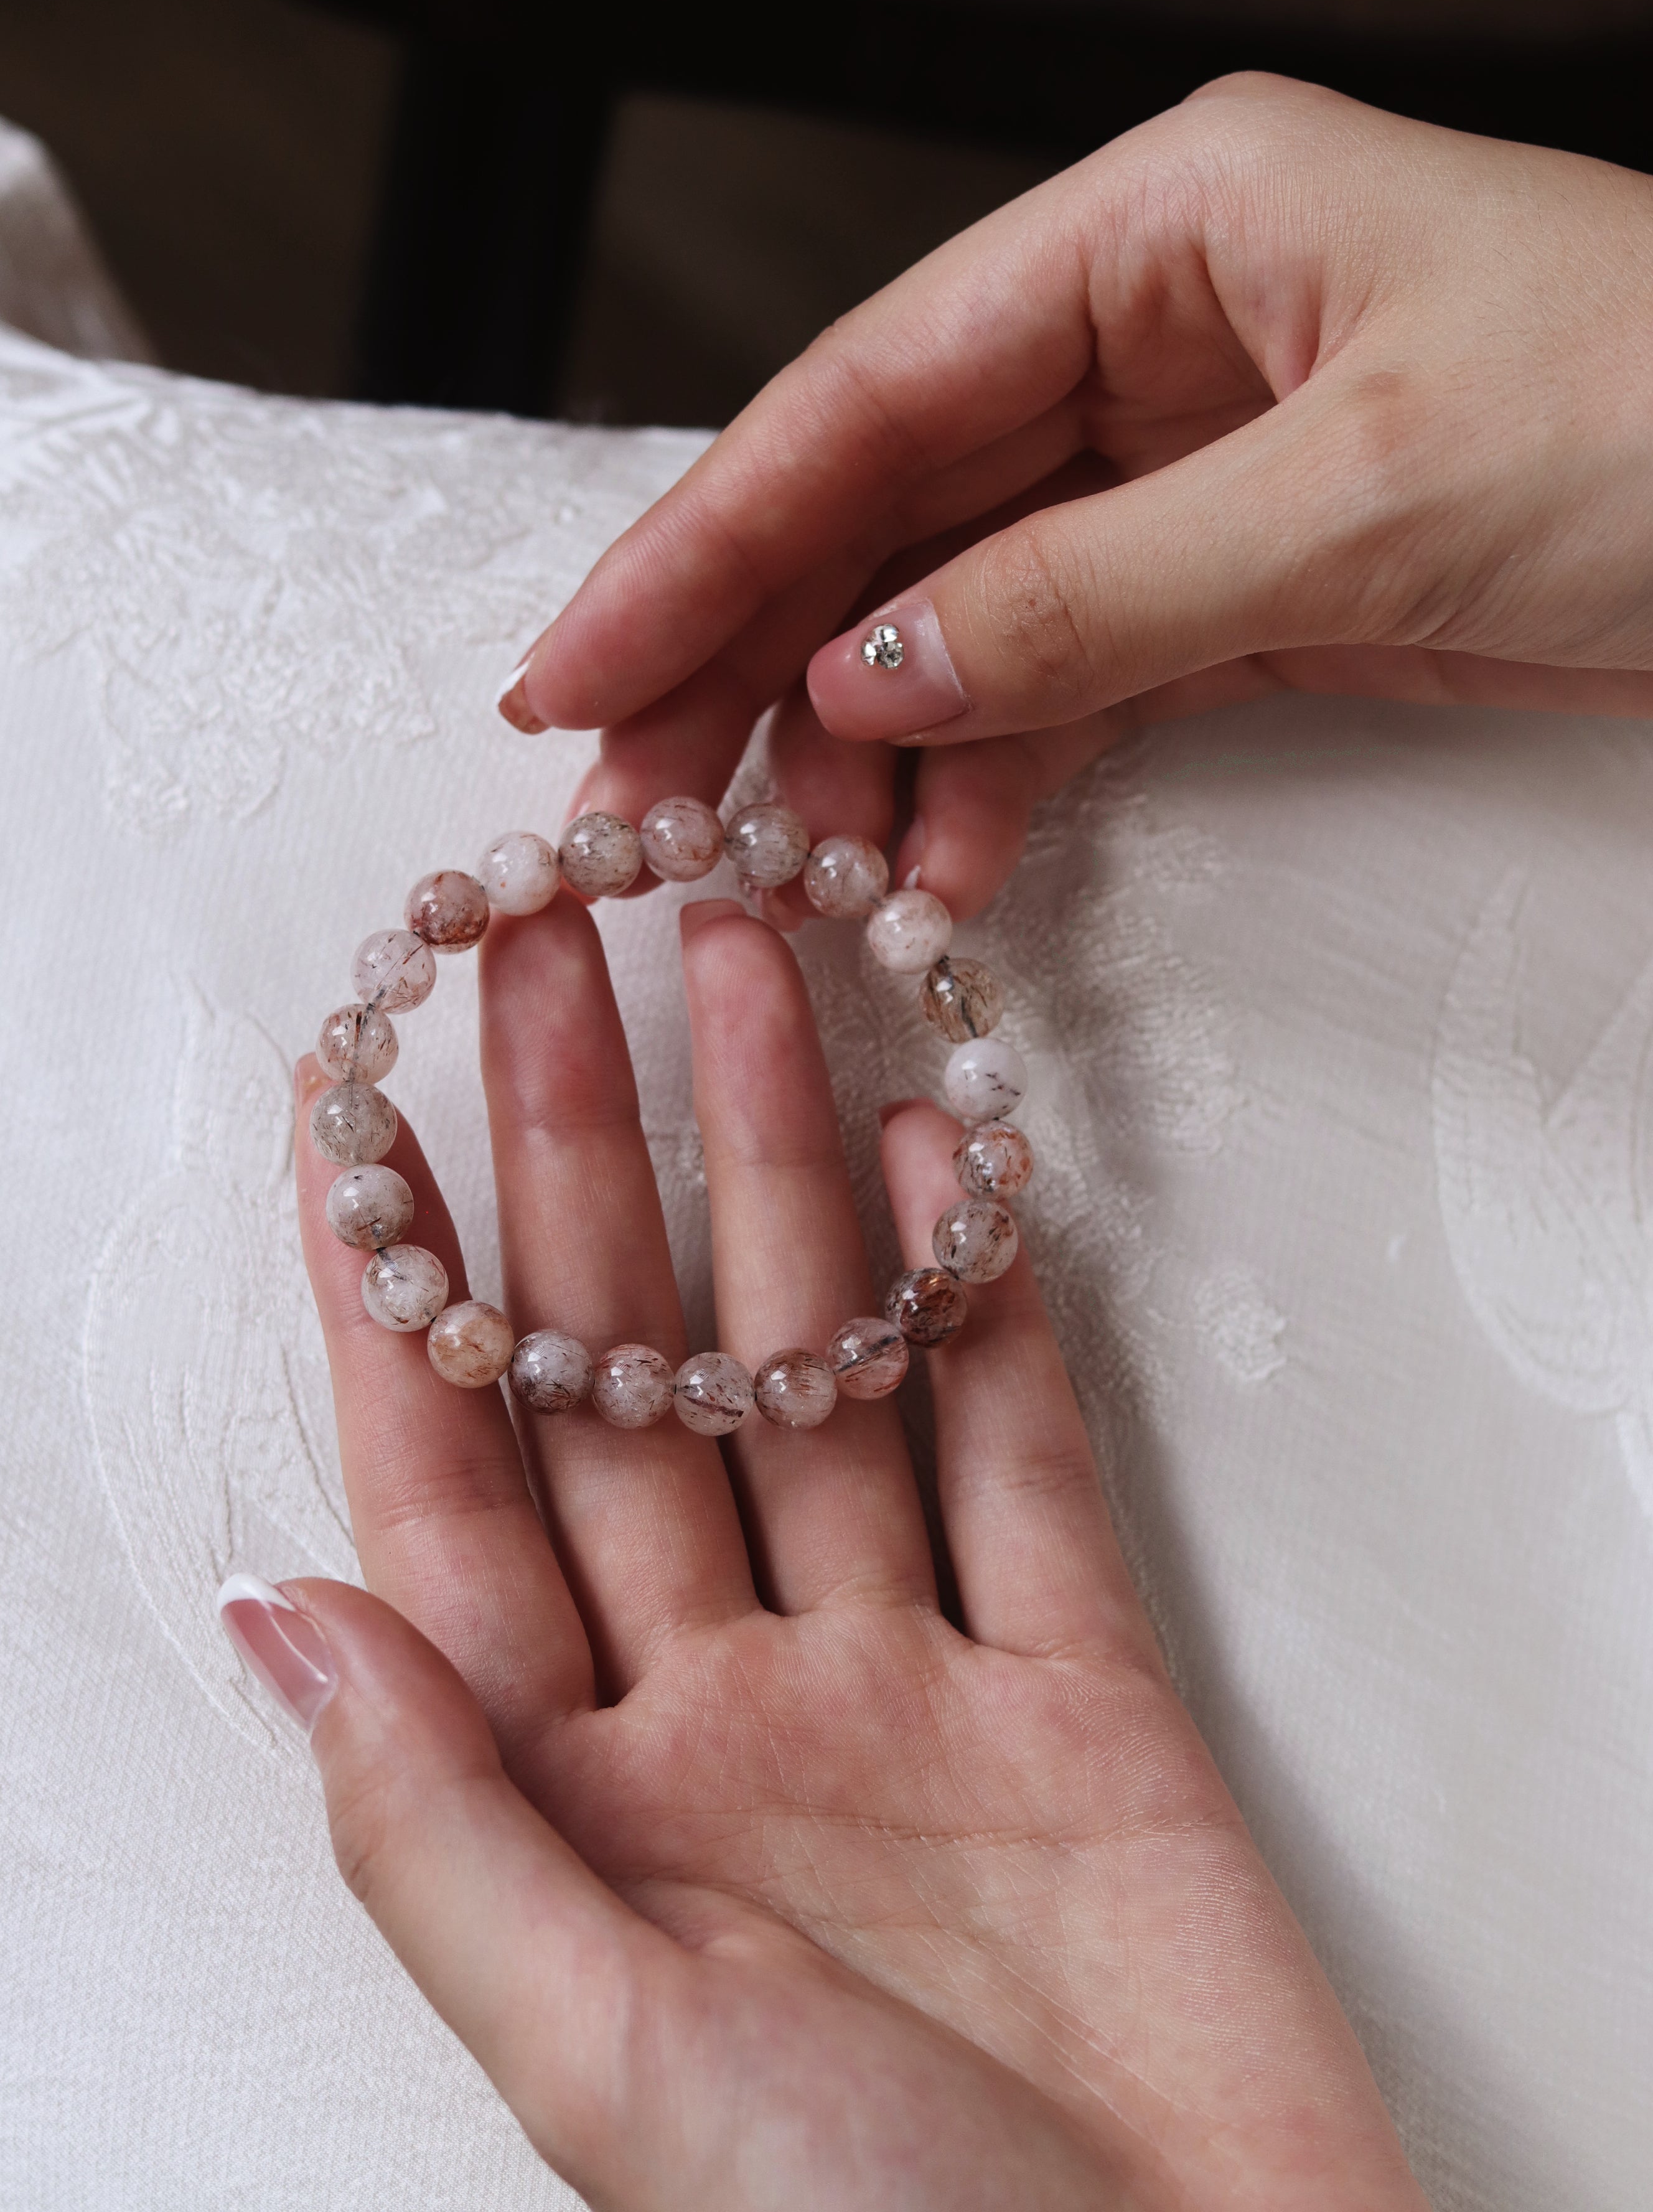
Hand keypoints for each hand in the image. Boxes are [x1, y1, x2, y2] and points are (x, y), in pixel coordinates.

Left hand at [237, 896, 1426, 2209]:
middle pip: (632, 1380)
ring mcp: (903, 1687)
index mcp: (584, 1804)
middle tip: (557, 950)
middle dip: (587, 1157)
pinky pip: (1019, 1454)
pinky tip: (936, 1160)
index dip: (397, 1291)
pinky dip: (984, 1305)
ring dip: (783, 1176)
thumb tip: (277, 1615)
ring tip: (750, 976)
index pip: (452, 1489)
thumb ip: (444, 1826)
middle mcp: (727, 1715)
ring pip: (821, 1374)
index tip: (356, 1111)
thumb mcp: (611, 2062)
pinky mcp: (1079, 1691)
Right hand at [506, 72, 1652, 917]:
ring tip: (783, 870)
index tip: (578, 665)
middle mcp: (1159, 333)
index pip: (875, 390)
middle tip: (628, 802)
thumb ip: (1088, 592)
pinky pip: (1080, 683)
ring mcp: (1201, 470)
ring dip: (874, 744)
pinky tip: (938, 866)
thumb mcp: (1359, 498)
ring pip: (971, 610)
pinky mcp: (1258, 589)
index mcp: (1167, 227)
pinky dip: (1006, 776)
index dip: (709, 536)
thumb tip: (862, 672)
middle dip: (755, 656)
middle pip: (894, 505)